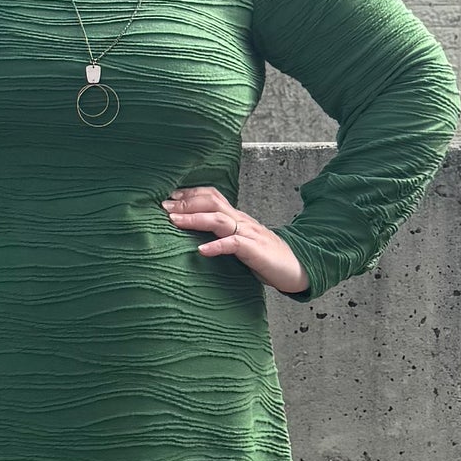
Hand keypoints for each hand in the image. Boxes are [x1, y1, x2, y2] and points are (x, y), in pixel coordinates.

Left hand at [161, 186, 309, 294]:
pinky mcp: (255, 251)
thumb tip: (194, 237)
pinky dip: (216, 247)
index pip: (211, 196)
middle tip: (163, 207)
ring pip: (218, 219)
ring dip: (194, 219)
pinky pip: (234, 245)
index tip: (168, 197)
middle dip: (185, 203)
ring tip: (174, 222)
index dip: (189, 194)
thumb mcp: (240, 241)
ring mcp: (248, 234)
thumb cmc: (265, 257)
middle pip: (211, 202)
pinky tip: (201, 251)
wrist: (297, 266)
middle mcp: (241, 220)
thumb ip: (221, 235)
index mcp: (236, 217)